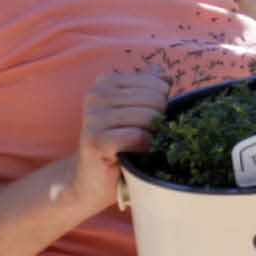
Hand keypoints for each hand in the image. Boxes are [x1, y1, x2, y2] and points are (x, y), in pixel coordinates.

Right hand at [69, 70, 168, 213]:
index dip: (162, 104)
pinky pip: (139, 137)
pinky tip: (134, 154)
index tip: (146, 120)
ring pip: (148, 117)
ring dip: (151, 136)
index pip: (158, 82)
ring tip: (137, 145)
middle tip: (142, 135)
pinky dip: (145, 148)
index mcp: (106, 82)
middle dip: (158, 120)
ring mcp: (93, 117)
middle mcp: (96, 95)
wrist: (90, 179)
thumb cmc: (119, 143)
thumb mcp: (135, 110)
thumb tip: (166, 76)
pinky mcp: (95, 140)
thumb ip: (149, 88)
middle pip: (156, 99)